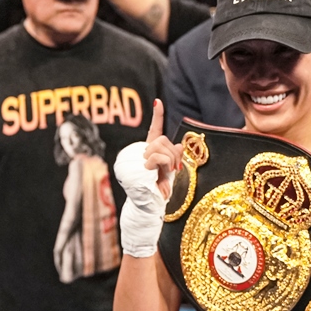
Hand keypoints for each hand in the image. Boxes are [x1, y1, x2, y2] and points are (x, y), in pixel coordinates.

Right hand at [114, 100, 182, 257]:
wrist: (149, 208)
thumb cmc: (158, 191)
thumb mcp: (169, 170)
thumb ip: (171, 156)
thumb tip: (176, 144)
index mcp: (147, 152)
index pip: (154, 130)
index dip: (157, 115)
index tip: (158, 101)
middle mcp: (138, 153)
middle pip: (162, 139)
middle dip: (172, 153)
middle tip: (174, 168)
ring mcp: (134, 159)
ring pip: (160, 146)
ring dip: (169, 159)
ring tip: (167, 172)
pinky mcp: (135, 167)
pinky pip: (157, 157)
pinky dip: (164, 164)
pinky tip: (160, 174)